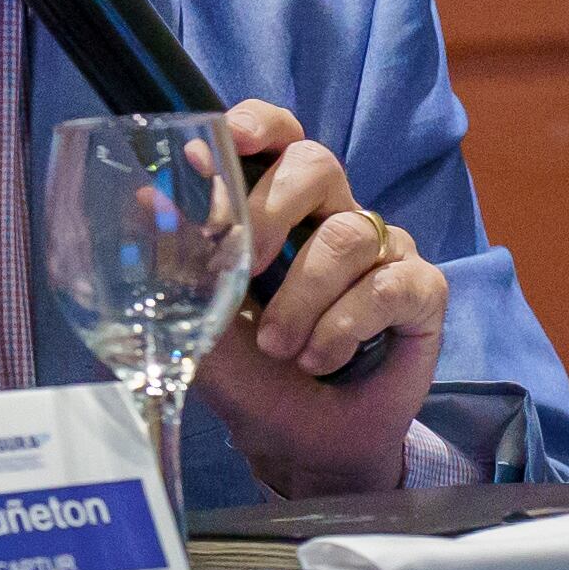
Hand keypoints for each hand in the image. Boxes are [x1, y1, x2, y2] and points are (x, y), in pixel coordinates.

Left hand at [189, 101, 448, 496]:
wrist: (306, 446)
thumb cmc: (258, 379)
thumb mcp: (207, 329)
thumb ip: (183, 270)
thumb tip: (147, 200)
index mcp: (280, 210)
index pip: (278, 138)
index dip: (262, 124)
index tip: (235, 138)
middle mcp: (334, 216)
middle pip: (317, 164)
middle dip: (273, 210)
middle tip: (246, 266)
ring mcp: (384, 250)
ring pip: (348, 234)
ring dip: (303, 299)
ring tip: (281, 349)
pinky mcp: (421, 289)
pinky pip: (388, 285)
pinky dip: (345, 326)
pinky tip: (322, 358)